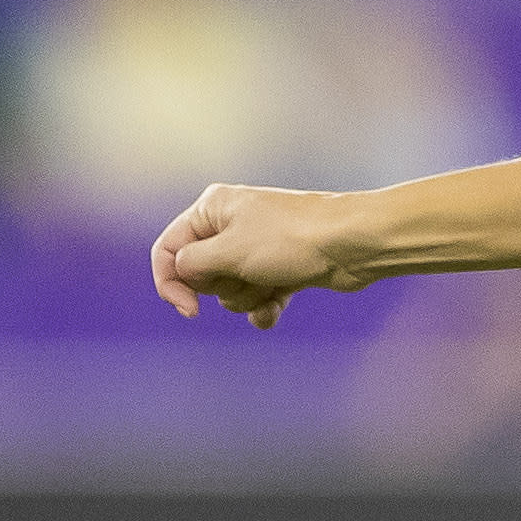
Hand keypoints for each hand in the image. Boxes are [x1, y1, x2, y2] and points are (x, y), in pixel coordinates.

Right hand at [151, 183, 359, 326]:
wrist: (352, 245)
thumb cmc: (291, 240)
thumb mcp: (229, 251)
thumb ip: (192, 264)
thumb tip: (181, 275)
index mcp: (212, 209)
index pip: (168, 250)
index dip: (170, 283)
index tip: (189, 311)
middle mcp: (231, 226)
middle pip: (200, 274)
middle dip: (221, 287)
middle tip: (247, 275)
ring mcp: (257, 249)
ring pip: (230, 291)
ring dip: (248, 297)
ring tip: (273, 283)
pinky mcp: (281, 270)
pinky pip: (258, 299)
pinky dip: (265, 307)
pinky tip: (277, 309)